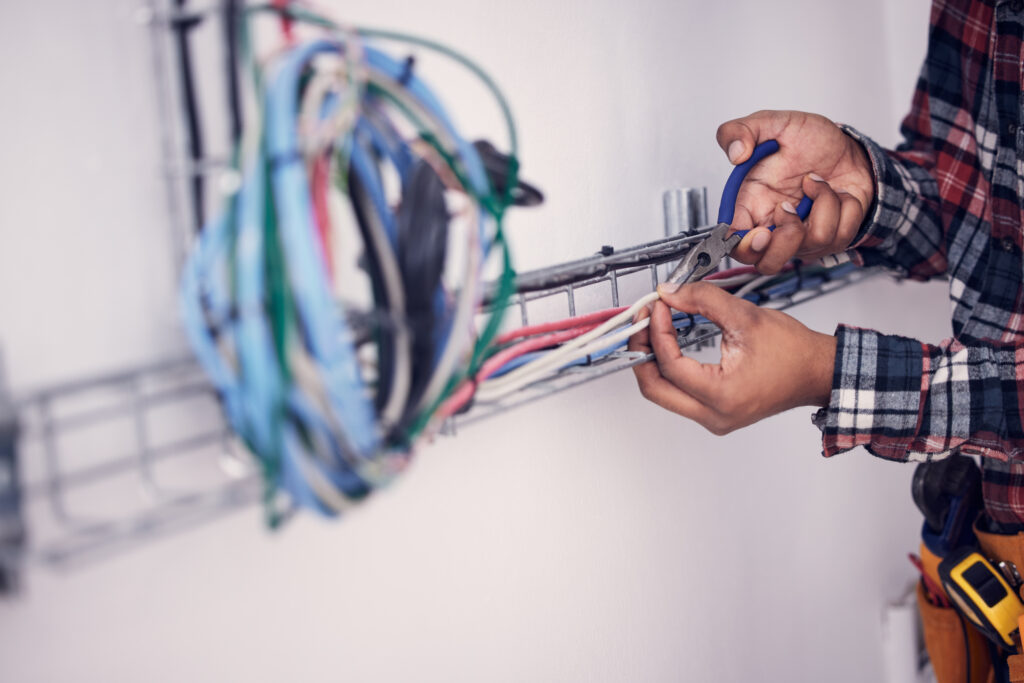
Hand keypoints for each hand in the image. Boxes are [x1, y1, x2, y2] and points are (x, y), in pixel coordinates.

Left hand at [628, 282, 836, 434]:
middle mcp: (714, 415)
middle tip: (642, 321)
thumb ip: (703, 300)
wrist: (817, 372)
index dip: (656, 331)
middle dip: (642, 351)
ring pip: (662, 393)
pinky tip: (667, 345)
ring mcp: (713, 419)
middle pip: (654, 388)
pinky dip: (667, 369)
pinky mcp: (714, 414)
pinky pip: (677, 394)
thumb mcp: (746, 317)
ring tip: (653, 329)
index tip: (657, 307)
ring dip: (652, 360)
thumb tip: (670, 294)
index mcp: (722, 395)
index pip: (670, 364)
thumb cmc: (793, 352)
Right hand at [717, 110, 873, 273]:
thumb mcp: (773, 123)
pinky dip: (844, 206)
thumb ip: (741, 130)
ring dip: (822, 204)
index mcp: (750, 205)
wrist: (848, 146)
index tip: (762, 233)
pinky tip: (837, 192)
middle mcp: (774, 225)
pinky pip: (840, 234)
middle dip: (785, 241)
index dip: (746, 247)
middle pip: (767, 264)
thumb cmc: (809, 141)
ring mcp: (804, 236)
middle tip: (790, 208)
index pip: (736, 244)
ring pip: (811, 245)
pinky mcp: (832, 237)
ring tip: (817, 181)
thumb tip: (735, 153)